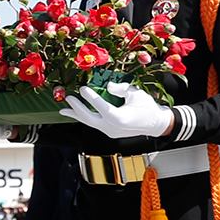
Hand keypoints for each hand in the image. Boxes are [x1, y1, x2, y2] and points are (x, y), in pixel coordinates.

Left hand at [59, 83, 175, 140]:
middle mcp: (112, 127)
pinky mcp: (110, 132)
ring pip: (89, 123)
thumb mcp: (136, 93)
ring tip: (63, 109)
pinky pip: (94, 124)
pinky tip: (76, 113)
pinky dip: (85, 118)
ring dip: (76, 115)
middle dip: (77, 108)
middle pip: (89, 118)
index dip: (90, 97)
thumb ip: (120, 89)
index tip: (82, 88)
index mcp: (119, 118)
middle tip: (68, 98)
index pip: (101, 106)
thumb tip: (108, 86)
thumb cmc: (147, 107)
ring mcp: (110, 132)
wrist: (156, 123)